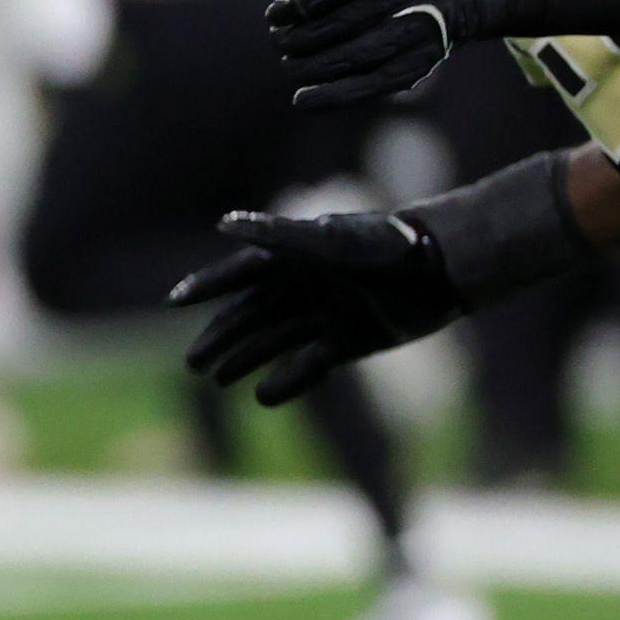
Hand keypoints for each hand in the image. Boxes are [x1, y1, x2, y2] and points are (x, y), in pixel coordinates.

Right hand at [170, 208, 465, 404]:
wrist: (445, 270)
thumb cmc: (386, 248)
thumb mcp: (330, 243)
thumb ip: (278, 235)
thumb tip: (223, 224)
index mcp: (297, 255)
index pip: (242, 272)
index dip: (208, 285)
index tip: (175, 302)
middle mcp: (308, 284)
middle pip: (253, 313)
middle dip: (221, 336)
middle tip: (192, 363)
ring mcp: (328, 312)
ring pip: (276, 339)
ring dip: (246, 357)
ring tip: (216, 378)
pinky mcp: (352, 340)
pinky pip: (311, 363)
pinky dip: (288, 379)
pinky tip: (262, 395)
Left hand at [264, 0, 494, 109]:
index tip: (283, 7)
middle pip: (343, 22)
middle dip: (299, 36)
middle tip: (277, 37)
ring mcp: (415, 32)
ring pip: (354, 57)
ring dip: (309, 66)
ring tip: (288, 63)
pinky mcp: (418, 64)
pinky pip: (372, 85)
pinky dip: (333, 96)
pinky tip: (302, 101)